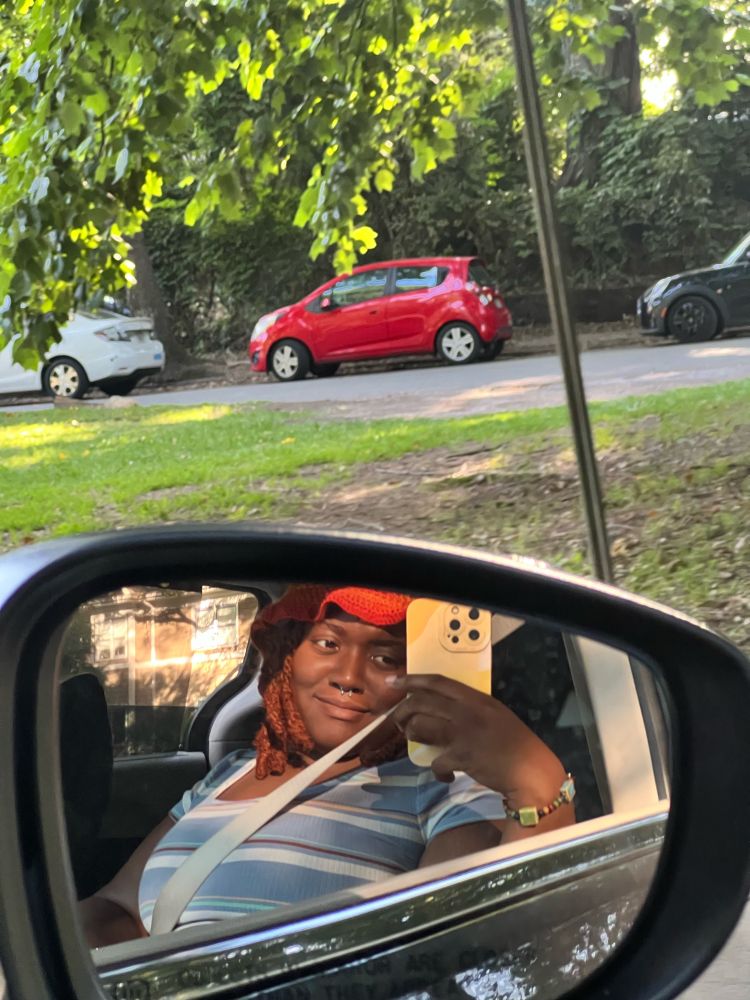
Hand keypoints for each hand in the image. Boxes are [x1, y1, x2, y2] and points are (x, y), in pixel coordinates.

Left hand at [387, 673, 566, 806]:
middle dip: (402, 710)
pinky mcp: (462, 757)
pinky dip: (437, 770)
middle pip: (422, 702)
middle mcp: (467, 711)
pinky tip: (445, 775)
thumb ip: (471, 708)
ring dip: (412, 734)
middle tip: (397, 720)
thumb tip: (443, 710)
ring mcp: (463, 733)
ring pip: (421, 726)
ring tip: (414, 740)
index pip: (437, 681)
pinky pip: (436, 761)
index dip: (412, 680)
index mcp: (476, 697)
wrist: (530, 770)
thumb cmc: (515, 743)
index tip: (394, 681)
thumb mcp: (494, 714)